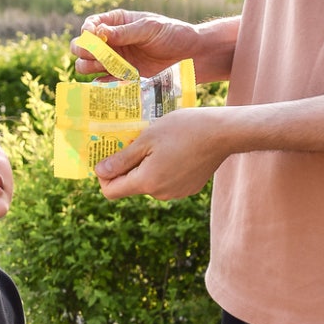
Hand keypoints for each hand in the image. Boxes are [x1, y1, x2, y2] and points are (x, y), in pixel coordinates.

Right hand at [72, 9, 199, 80]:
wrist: (191, 57)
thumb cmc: (173, 35)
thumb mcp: (150, 28)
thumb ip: (124, 32)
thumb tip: (99, 33)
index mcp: (117, 23)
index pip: (91, 25)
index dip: (87, 31)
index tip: (92, 37)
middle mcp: (111, 42)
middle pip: (83, 47)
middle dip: (83, 51)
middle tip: (96, 56)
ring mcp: (115, 62)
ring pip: (87, 66)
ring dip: (88, 68)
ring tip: (105, 68)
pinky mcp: (121, 79)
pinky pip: (102, 84)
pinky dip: (99, 86)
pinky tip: (106, 85)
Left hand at [96, 108, 232, 201]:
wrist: (223, 133)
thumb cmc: (183, 129)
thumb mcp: (147, 138)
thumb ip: (122, 159)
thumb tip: (99, 172)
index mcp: (146, 182)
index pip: (111, 192)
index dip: (104, 176)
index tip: (109, 156)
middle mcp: (159, 194)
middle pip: (131, 185)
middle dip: (127, 167)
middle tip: (134, 141)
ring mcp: (176, 193)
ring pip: (149, 183)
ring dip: (147, 166)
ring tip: (158, 144)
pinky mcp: (188, 188)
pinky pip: (166, 181)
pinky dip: (164, 168)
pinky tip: (175, 150)